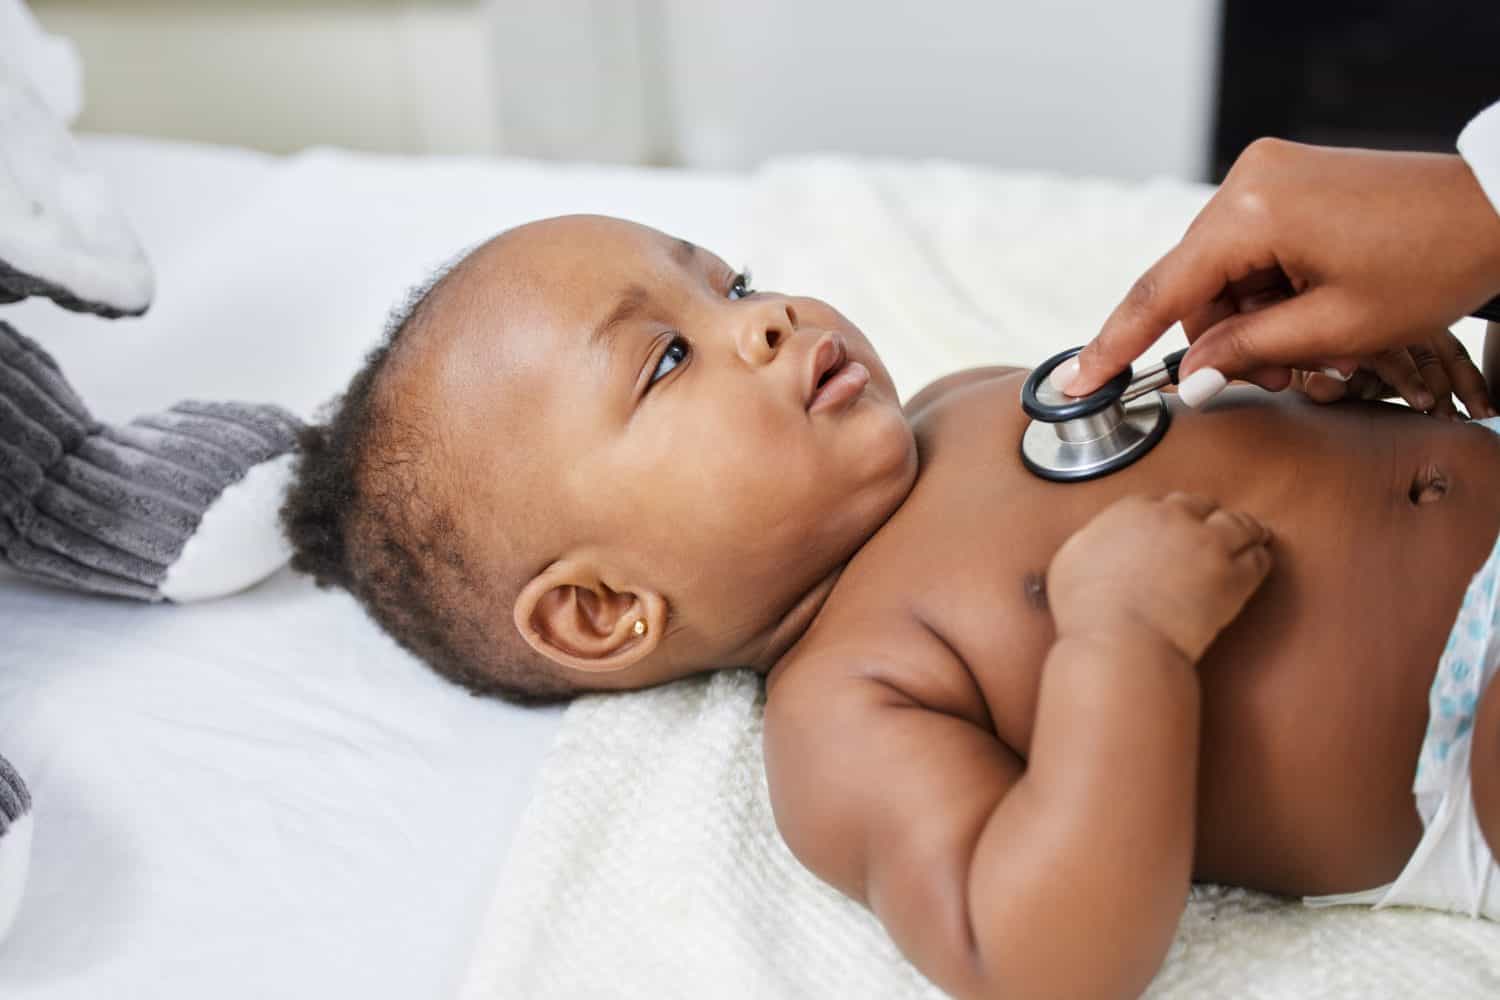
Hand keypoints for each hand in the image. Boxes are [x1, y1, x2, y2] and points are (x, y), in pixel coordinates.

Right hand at [1048, 493, 1272, 662]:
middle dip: (1206, 515)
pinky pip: (1258, 558)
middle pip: (1201, 504)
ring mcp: (1209, 545)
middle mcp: (1174, 519)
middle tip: (1212, 525)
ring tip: (1252, 534)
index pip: (1161, 500)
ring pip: (1239, 523)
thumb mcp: (1070, 559)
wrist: (1120, 641)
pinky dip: (1259, 557)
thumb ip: (1092, 539)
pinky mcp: (1234, 577)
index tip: (1172, 524)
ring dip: (1245, 528)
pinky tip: (1259, 560)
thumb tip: (1100, 540)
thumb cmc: (1088, 610)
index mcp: (1132, 511)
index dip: (1169, 513)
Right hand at [1065, 140, 1499, 397]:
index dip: (1116, 344)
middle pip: (1193, 284)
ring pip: (1221, 272)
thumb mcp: (1335, 327)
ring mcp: (1267, 173)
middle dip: (1222, 339)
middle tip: (1275, 378)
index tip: (1076, 381)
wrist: (1498, 209)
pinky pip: (1249, 248)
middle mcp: (1248, 179)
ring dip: (1251, 318)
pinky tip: (1309, 309)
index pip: (1161, 290)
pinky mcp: (1287, 178)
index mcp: (1253, 210)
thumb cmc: (1432, 263)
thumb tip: (1191, 380)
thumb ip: (1248, 352)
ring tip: (1310, 347)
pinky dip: (1268, 289)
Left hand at [1288, 327, 1496, 419]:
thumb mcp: (1311, 376)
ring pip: (1450, 355)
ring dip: (1468, 386)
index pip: (1391, 354)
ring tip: (1480, 415)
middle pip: (1427, 354)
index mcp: (1363, 333)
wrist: (1325, 354)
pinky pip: (1457, 359)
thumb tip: (1323, 387)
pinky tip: (1484, 407)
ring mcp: (1417, 331)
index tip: (1423, 403)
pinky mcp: (1433, 343)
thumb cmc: (1317, 367)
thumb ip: (1318, 382)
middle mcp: (1394, 326)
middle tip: (1451, 419)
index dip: (1409, 379)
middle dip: (1443, 386)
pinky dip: (1472, 382)